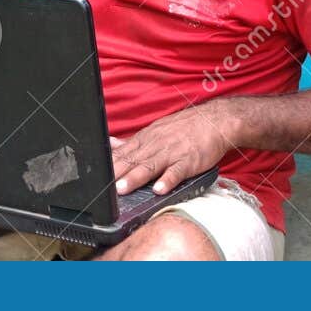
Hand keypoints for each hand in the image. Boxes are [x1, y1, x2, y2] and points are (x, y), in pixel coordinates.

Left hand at [110, 100, 240, 194]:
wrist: (214, 121)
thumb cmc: (184, 128)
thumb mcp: (155, 131)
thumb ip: (133, 142)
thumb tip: (110, 144)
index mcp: (146, 140)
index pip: (123, 154)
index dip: (109, 166)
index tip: (95, 178)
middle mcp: (156, 145)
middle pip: (133, 161)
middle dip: (117, 174)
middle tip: (103, 187)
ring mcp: (173, 153)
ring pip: (151, 166)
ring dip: (136, 178)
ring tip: (123, 189)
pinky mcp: (189, 160)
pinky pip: (177, 171)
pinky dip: (168, 180)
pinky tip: (160, 190)